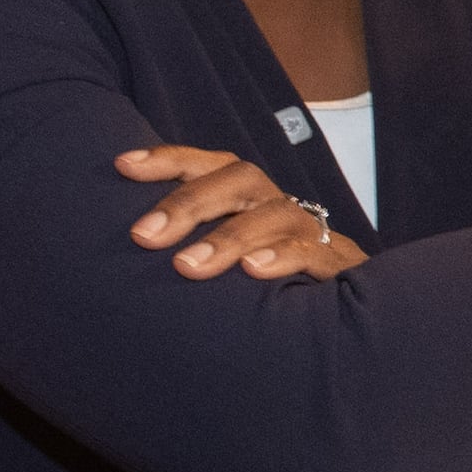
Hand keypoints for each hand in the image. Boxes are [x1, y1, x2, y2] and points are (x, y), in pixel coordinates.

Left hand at [116, 141, 368, 280]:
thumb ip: (187, 248)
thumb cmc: (268, 284)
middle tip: (144, 235)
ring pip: (274, 213)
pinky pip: (312, 252)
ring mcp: (308, 232)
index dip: (168, 160)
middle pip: (239, 179)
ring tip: (188, 265)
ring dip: (228, 237)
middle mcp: (276, 206)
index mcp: (248, 199)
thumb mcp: (226, 259)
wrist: (348, 311)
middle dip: (188, 203)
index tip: (123, 166)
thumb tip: (132, 245)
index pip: (208, 165)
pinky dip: (282, 257)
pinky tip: (252, 272)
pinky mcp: (335, 264)